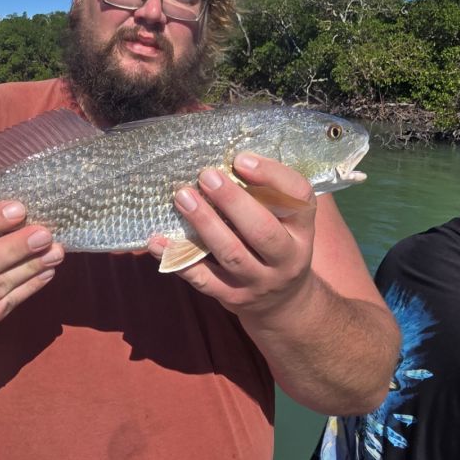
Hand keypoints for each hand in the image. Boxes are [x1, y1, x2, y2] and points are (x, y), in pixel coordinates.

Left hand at [149, 154, 316, 314]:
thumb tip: (229, 157)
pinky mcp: (232, 297)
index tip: (240, 159)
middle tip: (206, 175)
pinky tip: (157, 241)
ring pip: (231, 254)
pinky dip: (177, 259)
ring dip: (205, 223)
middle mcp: (287, 258)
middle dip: (232, 201)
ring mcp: (259, 281)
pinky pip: (202, 279)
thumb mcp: (286, 220)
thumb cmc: (277, 244)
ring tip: (183, 197)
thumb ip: (267, 192)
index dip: (271, 175)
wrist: (282, 302)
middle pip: (262, 230)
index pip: (298, 197)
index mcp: (302, 230)